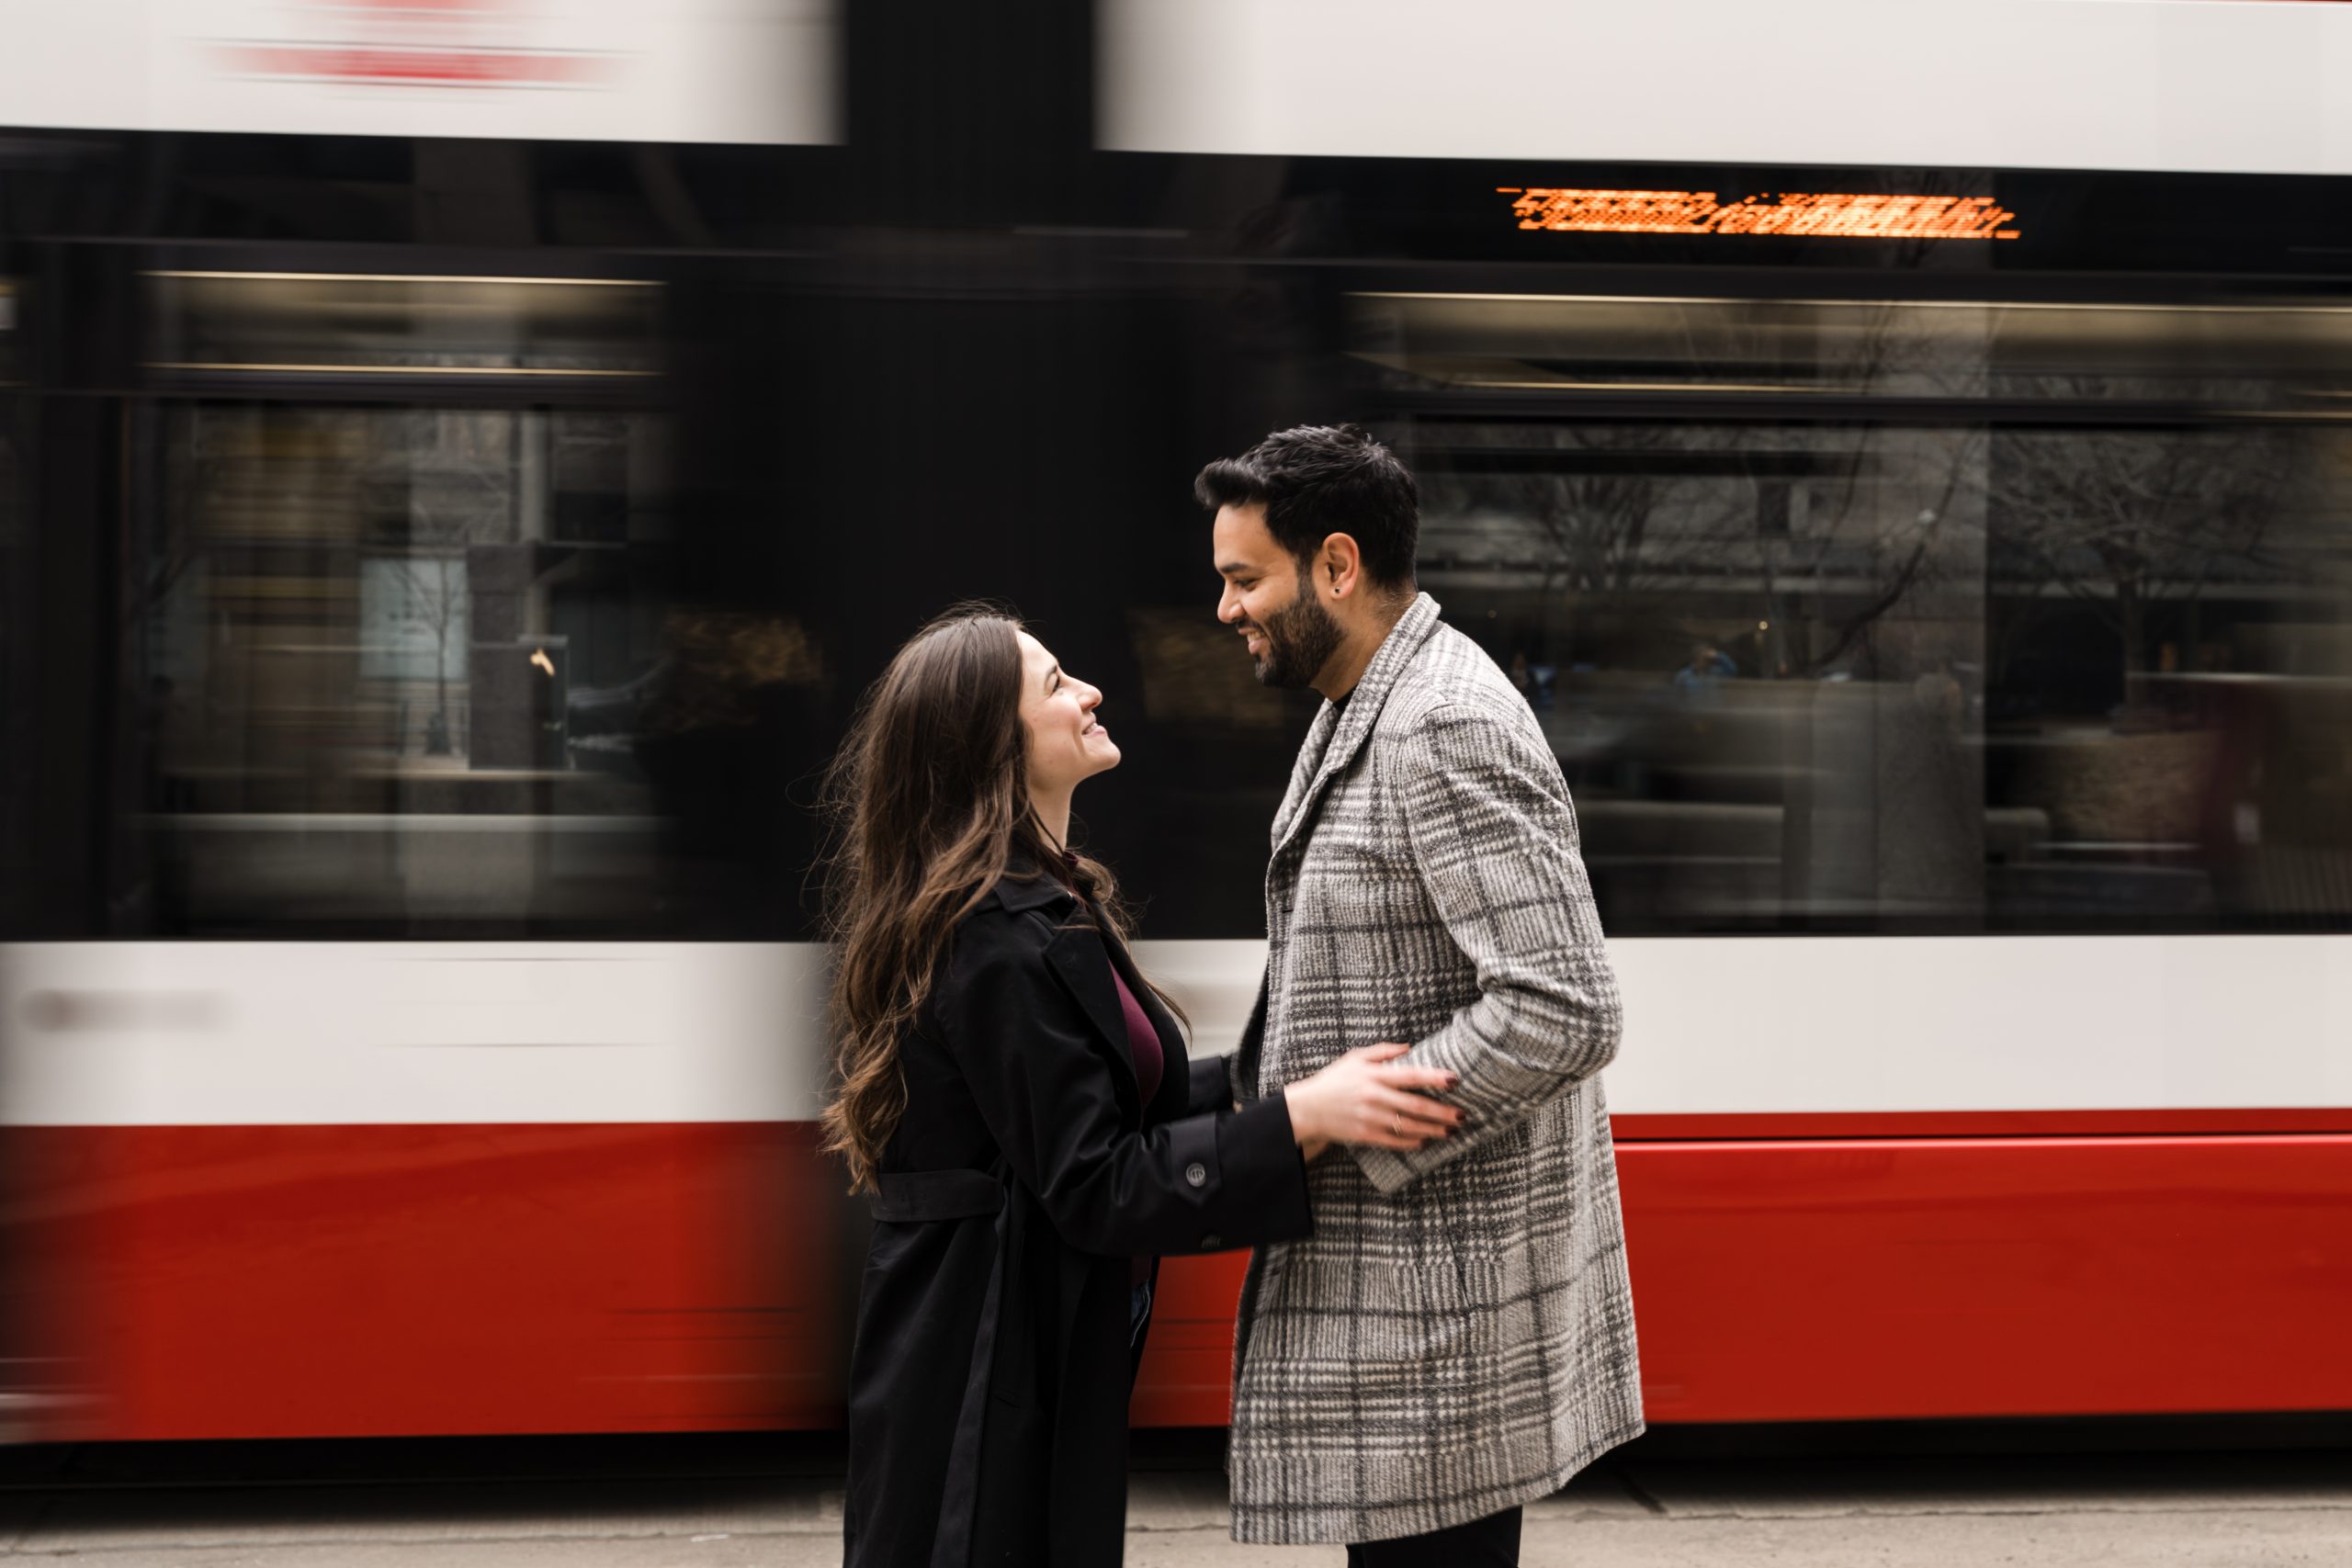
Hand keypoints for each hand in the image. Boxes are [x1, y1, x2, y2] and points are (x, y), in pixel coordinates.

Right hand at [1284, 1043, 1461, 1154]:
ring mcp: (1370, 1118)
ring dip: (1433, 1130)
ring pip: (1409, 1127)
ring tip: (1451, 1130)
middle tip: (1463, 1115)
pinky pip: (1395, 1142)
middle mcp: (1374, 1097)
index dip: (1434, 1078)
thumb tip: (1409, 1047)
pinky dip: (1412, 1143)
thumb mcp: (1354, 1058)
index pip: (1410, 1075)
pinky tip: (1426, 1141)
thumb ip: (1382, 1052)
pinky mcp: (1366, 1135)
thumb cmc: (1334, 1080)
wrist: (1308, 1109)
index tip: (1455, 1080)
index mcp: (1374, 1075)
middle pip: (1416, 1106)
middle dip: (1442, 1112)